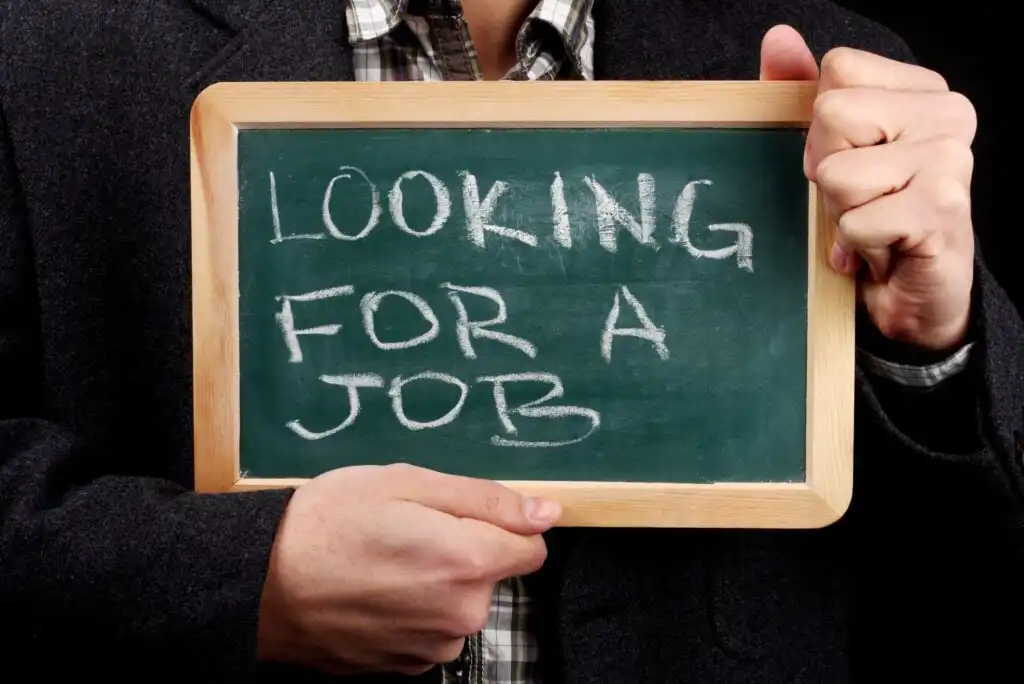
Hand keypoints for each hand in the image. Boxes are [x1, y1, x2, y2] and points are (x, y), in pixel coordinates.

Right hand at [256, 463, 559, 675]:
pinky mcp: (407, 665)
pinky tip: (374, 591)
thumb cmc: (326, 523)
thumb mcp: (406, 483)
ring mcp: (434, 646)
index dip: (502, 524)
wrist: (259, 585)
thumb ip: (486, 499)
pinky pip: (431, 629)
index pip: (532, 546)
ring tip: (382, 560)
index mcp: (468, 561)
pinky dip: (412, 610)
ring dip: (436, 583)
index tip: (461, 515)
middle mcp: (461, 613)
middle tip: (406, 529)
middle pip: (493, 574)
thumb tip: (546, 512)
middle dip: (464, 550)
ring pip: (460, 603)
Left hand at [760, 25, 976, 351]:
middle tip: (860, 200)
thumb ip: (799, 93)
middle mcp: (947, 114)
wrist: (912, 295)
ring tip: (874, 225)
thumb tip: (778, 38)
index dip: (821, 128)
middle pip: (832, 115)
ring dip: (842, 214)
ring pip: (838, 173)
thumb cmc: (872, 219)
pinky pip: (855, 219)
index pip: (837, 71)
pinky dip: (857, 245)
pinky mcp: (943, 206)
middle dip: (827, 171)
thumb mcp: (827, 152)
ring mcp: (951, 158)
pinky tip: (885, 250)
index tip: (848, 161)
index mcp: (920, 91)